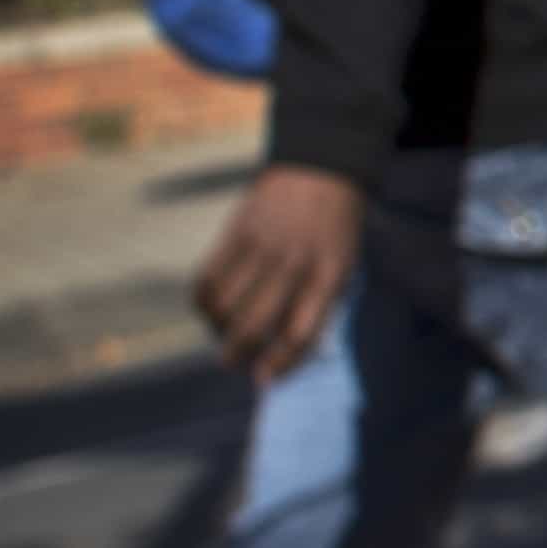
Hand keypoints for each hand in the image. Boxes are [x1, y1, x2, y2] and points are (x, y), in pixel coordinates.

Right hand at [197, 166, 365, 384]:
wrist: (322, 169)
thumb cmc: (335, 227)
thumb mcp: (344, 264)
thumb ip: (320, 302)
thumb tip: (284, 348)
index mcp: (330, 277)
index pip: (301, 334)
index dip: (280, 364)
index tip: (263, 379)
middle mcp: (295, 264)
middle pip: (255, 324)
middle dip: (238, 353)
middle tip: (231, 361)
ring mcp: (263, 247)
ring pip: (225, 305)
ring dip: (216, 329)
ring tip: (220, 332)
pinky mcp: (236, 231)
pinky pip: (208, 277)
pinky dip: (202, 301)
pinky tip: (208, 307)